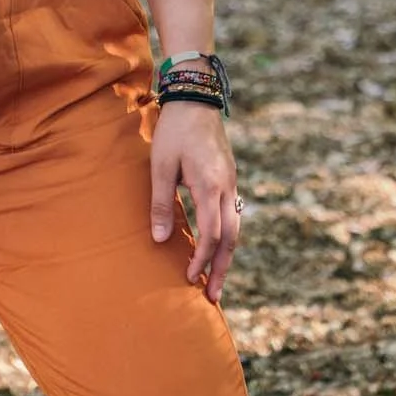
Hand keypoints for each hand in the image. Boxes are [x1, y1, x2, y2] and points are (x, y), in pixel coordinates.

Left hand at [150, 98, 241, 303]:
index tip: (189, 278)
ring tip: (216, 280)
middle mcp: (227, 187)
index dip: (202, 260)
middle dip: (222, 269)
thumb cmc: (174, 130)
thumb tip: (160, 240)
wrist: (196, 98)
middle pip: (232, 238)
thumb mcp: (161, 166)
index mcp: (210, 185)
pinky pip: (232, 215)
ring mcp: (231, 183)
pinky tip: (217, 248)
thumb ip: (162, 203)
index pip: (212, 234)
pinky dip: (227, 237)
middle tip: (214, 298)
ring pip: (235, 228)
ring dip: (226, 256)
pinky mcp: (229, 178)